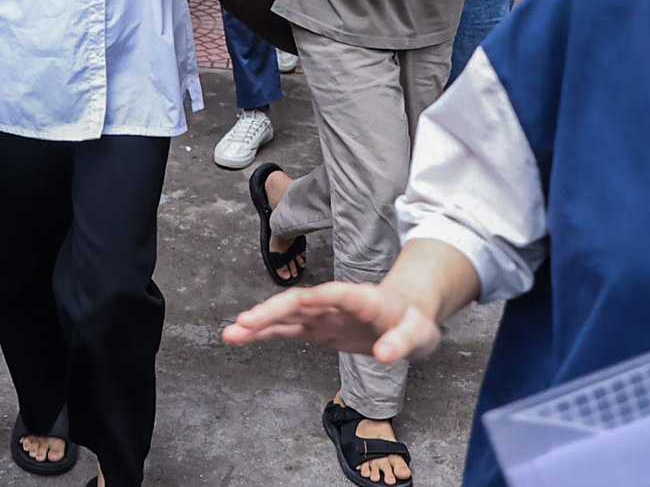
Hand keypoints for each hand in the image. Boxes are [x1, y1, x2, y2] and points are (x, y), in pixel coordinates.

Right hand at [222, 281, 441, 365]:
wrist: (407, 316)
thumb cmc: (414, 323)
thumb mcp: (419, 335)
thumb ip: (401, 343)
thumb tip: (383, 355)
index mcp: (364, 298)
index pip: (338, 293)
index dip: (320, 296)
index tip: (301, 300)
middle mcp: (337, 302)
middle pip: (300, 301)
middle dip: (273, 311)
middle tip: (244, 323)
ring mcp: (324, 314)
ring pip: (287, 314)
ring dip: (260, 322)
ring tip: (231, 333)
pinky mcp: (318, 327)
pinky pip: (287, 329)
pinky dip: (265, 333)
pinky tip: (242, 337)